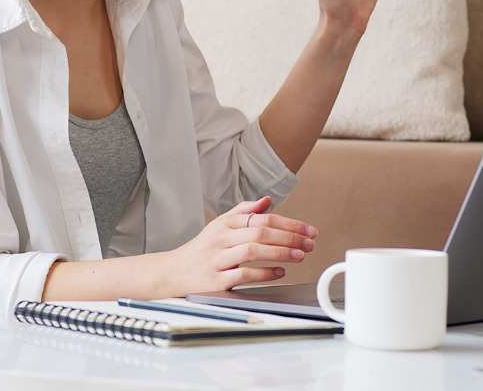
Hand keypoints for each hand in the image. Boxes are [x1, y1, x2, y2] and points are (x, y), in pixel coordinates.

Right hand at [162, 197, 317, 294]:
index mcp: (226, 223)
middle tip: (310, 243)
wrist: (172, 272)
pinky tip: (280, 272)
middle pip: (260, 232)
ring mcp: (218, 259)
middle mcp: (221, 238)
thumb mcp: (220, 225)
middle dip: (290, 237)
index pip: (263, 218)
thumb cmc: (201, 249)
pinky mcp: (215, 280)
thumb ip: (244, 212)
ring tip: (300, 256)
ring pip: (252, 250)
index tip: (309, 230)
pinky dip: (264, 273)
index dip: (290, 223)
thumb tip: (267, 201)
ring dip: (280, 252)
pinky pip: (243, 274)